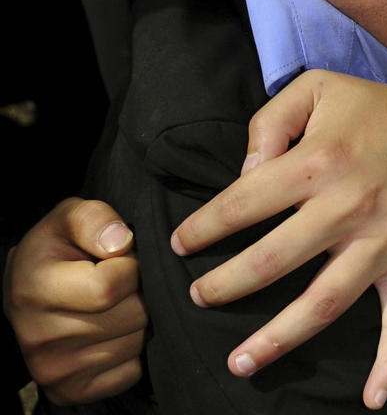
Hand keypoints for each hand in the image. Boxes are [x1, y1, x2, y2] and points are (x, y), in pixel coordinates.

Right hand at [3, 198, 146, 405]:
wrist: (25, 292)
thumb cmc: (55, 250)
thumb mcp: (68, 217)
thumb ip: (95, 219)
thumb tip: (122, 242)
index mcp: (35, 290)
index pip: (109, 287)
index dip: (129, 266)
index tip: (122, 258)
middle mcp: (39, 338)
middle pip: (129, 316)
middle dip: (138, 292)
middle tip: (121, 282)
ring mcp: (53, 371)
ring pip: (134, 343)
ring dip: (137, 320)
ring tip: (115, 304)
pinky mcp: (69, 391)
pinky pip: (131, 372)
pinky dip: (131, 351)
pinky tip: (112, 331)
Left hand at [170, 69, 386, 408]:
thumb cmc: (374, 108)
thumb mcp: (317, 87)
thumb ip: (270, 121)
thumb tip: (245, 174)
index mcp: (318, 161)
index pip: (245, 202)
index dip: (204, 226)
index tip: (180, 243)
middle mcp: (348, 206)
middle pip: (273, 260)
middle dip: (225, 284)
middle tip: (198, 296)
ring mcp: (382, 241)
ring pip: (324, 302)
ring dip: (279, 338)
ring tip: (238, 362)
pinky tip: (371, 399)